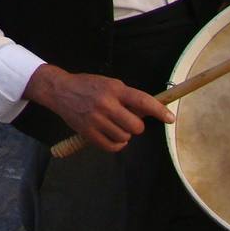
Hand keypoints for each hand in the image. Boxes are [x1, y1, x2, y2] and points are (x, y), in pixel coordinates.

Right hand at [23, 64, 173, 152]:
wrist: (60, 90)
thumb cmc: (88, 86)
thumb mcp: (109, 84)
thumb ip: (128, 97)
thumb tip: (149, 112)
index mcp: (114, 90)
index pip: (143, 101)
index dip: (159, 111)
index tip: (170, 118)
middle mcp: (106, 105)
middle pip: (136, 126)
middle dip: (136, 125)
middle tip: (127, 120)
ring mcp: (96, 120)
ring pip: (125, 137)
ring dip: (125, 134)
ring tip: (115, 125)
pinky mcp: (87, 132)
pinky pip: (112, 146)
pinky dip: (117, 144)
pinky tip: (113, 136)